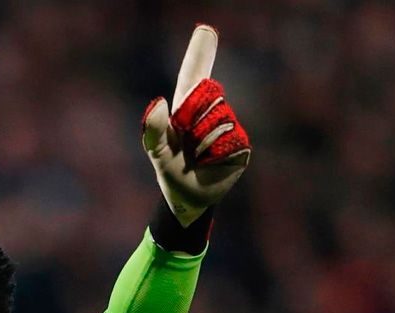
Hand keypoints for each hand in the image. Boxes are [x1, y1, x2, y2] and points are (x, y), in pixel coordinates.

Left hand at [142, 24, 250, 226]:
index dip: (200, 53)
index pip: (194, 76)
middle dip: (193, 122)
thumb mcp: (157, 153)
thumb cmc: (170, 171)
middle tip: (186, 145)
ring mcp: (229, 127)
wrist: (188, 199)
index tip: (204, 30)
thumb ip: (153, 130)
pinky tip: (210, 164)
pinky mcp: (242, 145)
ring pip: (219, 121)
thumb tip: (158, 102)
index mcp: (187, 109)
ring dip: (203, 143)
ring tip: (197, 157)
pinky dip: (215, 155)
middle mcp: (211, 113)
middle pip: (207, 98)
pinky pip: (231, 142)